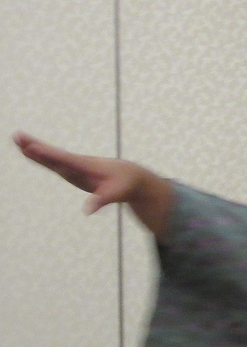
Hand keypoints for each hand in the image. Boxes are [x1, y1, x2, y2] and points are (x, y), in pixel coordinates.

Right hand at [13, 131, 171, 237]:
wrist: (130, 176)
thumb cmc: (123, 184)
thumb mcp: (115, 194)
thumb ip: (101, 201)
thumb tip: (88, 211)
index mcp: (86, 166)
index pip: (66, 160)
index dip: (50, 155)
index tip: (34, 147)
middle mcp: (77, 163)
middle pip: (54, 154)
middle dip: (37, 146)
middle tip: (17, 135)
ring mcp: (73, 166)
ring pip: (51, 156)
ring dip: (34, 148)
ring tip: (17, 138)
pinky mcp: (72, 170)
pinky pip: (53, 162)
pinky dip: (41, 157)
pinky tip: (28, 151)